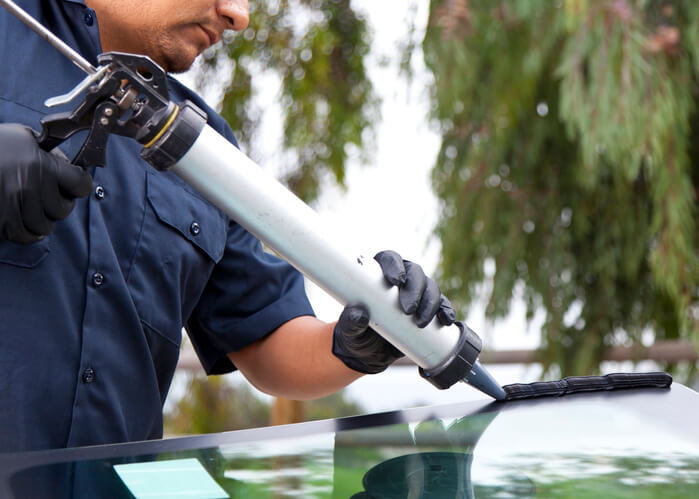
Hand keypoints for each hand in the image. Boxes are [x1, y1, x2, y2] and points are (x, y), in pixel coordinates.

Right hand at [0, 124, 92, 242]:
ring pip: (45, 227)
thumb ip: (49, 153)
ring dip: (42, 219)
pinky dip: (26, 232)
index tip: (73, 184)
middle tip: (48, 196)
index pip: (81, 185)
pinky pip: (23, 236)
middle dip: (58, 204)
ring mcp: (13, 205)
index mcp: (40, 164)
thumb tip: (69, 167)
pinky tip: (22, 221)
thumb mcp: (23, 137)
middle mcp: (29, 186)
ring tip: (32, 208)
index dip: (79, 184)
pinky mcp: (0, 220)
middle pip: (63, 210)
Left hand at [332, 250, 456, 373]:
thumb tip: (359, 314)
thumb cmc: (355, 335)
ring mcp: (416, 294)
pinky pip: (442, 305)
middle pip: (414, 273)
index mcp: (378, 275)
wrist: (369, 353)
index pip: (389, 259)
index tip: (396, 281)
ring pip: (430, 288)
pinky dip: (445, 311)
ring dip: (430, 302)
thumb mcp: (349, 331)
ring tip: (421, 322)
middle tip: (408, 310)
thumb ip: (349, 324)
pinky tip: (446, 320)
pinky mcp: (427, 309)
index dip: (395, 266)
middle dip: (415, 289)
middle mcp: (401, 280)